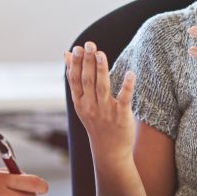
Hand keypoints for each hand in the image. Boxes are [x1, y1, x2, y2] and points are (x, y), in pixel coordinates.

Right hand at [65, 42, 136, 164]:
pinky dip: (127, 86)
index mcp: (80, 102)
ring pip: (102, 87)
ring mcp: (105, 111)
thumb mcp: (81, 101)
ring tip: (100, 53)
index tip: (76, 48)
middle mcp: (90, 106)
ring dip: (101, 70)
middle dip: (87, 62)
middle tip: (89, 44)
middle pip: (87, 81)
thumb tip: (65, 54)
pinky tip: (130, 73)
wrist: (109, 151)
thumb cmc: (96, 121)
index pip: (75, 80)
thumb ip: (75, 78)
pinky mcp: (121, 116)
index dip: (75, 64)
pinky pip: (124, 99)